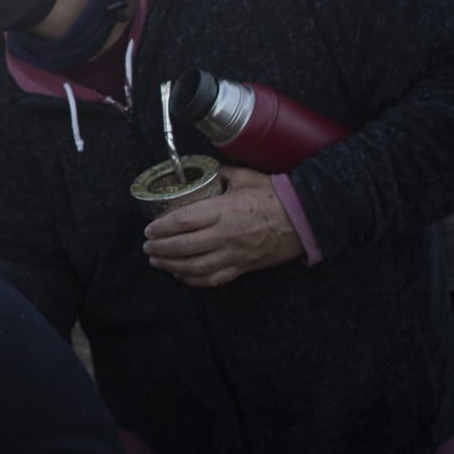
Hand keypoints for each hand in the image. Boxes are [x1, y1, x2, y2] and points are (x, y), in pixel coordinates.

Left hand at [141, 166, 303, 286]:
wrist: (305, 217)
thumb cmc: (276, 195)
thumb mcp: (245, 177)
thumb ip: (220, 175)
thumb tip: (203, 173)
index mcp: (223, 210)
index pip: (183, 221)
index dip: (162, 227)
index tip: (149, 228)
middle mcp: (226, 235)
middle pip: (183, 247)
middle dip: (160, 248)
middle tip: (147, 246)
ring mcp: (234, 254)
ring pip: (195, 267)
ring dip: (171, 266)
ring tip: (157, 261)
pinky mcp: (243, 267)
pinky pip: (213, 279)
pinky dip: (193, 280)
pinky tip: (181, 276)